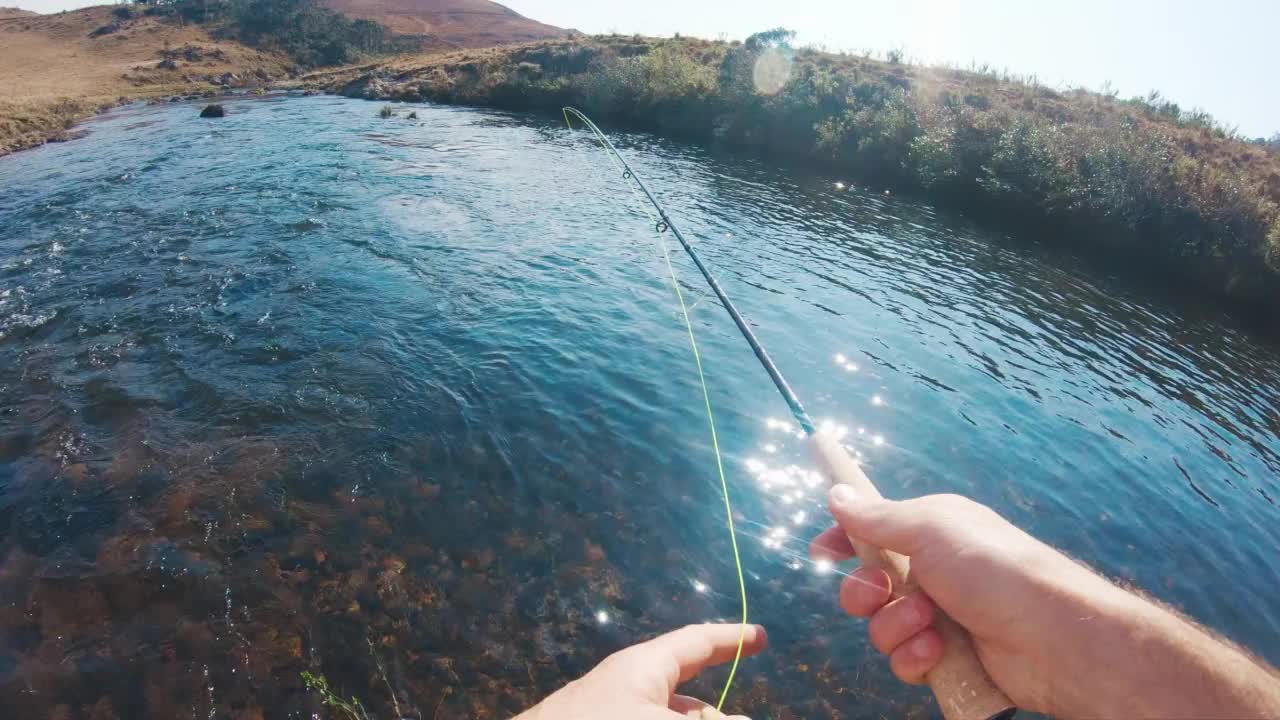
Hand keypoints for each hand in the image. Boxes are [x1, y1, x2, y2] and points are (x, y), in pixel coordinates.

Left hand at [516, 623, 766, 719]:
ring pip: (667, 715)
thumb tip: (739, 718)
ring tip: (716, 718)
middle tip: (744, 714)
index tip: (761, 637)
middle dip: (715, 711)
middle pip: (687, 697)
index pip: (696, 642)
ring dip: (692, 718)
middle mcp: (630, 687)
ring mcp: (613, 711)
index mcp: (645, 667)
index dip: (731, 639)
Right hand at [811, 486, 1279, 718]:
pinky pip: (905, 662)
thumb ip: (877, 517)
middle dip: (865, 594)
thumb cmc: (995, 569)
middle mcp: (934, 573)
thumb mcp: (930, 529)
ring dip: (896, 627)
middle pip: (867, 586)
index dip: (844, 540)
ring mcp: (941, 617)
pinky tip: (938, 653)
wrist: (1051, 637)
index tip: (821, 551)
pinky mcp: (949, 658)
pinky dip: (915, 658)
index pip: (873, 531)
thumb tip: (837, 494)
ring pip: (882, 629)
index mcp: (931, 533)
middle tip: (880, 592)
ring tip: (930, 624)